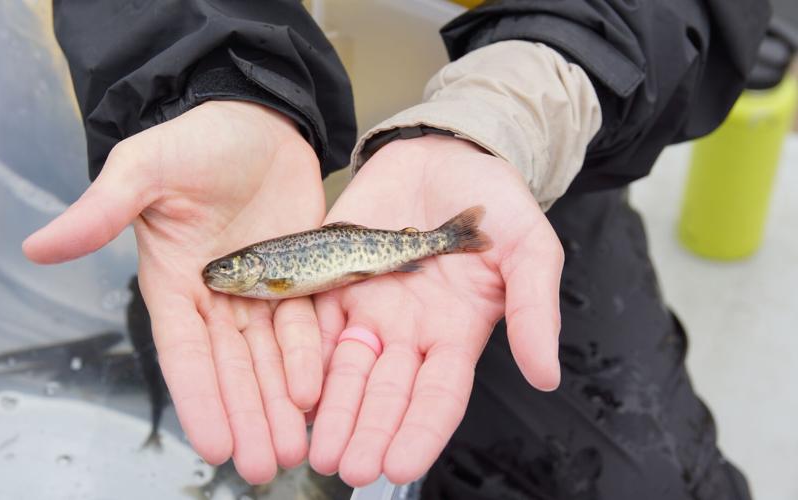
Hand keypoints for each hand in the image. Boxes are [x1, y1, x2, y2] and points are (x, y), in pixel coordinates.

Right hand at [23, 101, 324, 482]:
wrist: (257, 117)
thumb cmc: (196, 140)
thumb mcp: (144, 169)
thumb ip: (100, 211)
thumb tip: (37, 246)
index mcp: (174, 282)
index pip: (185, 353)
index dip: (201, 399)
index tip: (215, 446)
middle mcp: (216, 295)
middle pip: (232, 368)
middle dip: (246, 416)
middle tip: (264, 464)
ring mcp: (259, 288)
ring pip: (268, 358)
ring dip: (277, 404)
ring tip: (292, 448)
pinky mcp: (299, 272)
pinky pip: (303, 324)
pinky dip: (306, 358)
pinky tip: (314, 393)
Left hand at [309, 135, 563, 485]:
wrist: (446, 154)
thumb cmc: (496, 203)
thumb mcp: (530, 250)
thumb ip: (534, 310)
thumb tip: (547, 376)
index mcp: (456, 334)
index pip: (438, 396)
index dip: (420, 431)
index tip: (399, 465)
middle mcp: (408, 332)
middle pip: (385, 392)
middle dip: (366, 430)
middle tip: (345, 467)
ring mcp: (368, 307)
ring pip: (344, 369)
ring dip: (331, 408)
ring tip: (314, 446)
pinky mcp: (333, 277)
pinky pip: (312, 320)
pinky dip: (299, 354)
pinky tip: (288, 387)